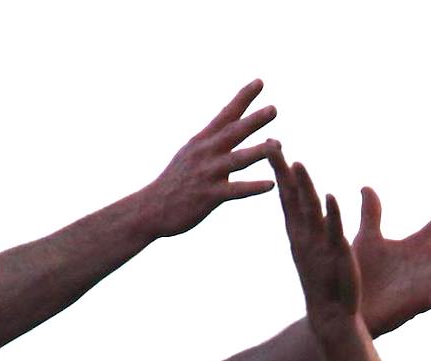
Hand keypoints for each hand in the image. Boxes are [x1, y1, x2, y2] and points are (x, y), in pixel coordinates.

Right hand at [141, 81, 279, 236]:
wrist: (150, 208)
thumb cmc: (173, 183)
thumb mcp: (190, 154)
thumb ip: (209, 142)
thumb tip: (223, 128)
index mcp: (202, 141)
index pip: (225, 114)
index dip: (243, 98)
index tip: (260, 82)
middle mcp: (205, 153)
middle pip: (233, 132)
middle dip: (254, 120)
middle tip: (274, 109)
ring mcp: (207, 174)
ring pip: (237, 160)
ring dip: (259, 152)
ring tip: (279, 145)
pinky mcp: (209, 196)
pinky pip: (235, 191)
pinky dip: (253, 188)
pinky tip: (271, 185)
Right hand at [270, 149, 360, 334]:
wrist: (331, 319)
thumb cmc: (328, 282)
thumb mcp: (326, 245)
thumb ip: (326, 220)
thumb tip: (324, 199)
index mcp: (299, 234)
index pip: (287, 197)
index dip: (280, 172)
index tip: (272, 147)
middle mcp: (304, 238)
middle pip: (291, 198)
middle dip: (282, 172)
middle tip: (271, 144)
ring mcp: (318, 247)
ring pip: (309, 211)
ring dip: (304, 187)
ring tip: (297, 163)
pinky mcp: (337, 256)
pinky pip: (333, 232)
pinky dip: (331, 213)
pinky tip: (329, 195)